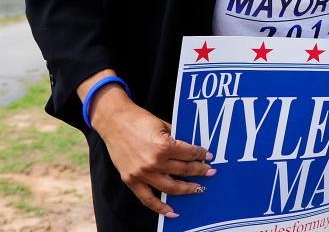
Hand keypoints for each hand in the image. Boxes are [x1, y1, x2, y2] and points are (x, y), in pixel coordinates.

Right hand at [91, 88, 212, 217]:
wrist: (114, 122)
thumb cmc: (139, 120)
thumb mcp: (164, 125)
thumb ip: (177, 139)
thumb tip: (192, 150)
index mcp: (164, 146)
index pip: (190, 154)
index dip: (202, 155)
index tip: (209, 156)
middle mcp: (154, 163)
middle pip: (184, 170)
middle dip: (200, 171)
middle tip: (211, 172)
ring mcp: (142, 174)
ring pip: (171, 187)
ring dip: (188, 189)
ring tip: (200, 189)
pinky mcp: (131, 181)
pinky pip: (148, 199)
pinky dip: (161, 208)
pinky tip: (173, 212)